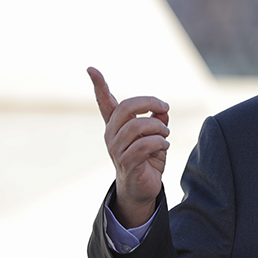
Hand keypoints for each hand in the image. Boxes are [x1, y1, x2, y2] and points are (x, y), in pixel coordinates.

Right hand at [87, 67, 169, 227]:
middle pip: (126, 108)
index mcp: (116, 126)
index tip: (90, 68)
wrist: (142, 189)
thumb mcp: (156, 135)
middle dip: (149, 102)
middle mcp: (112, 135)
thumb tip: (163, 107)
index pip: (105, 102)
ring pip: (137, 126)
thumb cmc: (148, 159)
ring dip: (159, 127)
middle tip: (165, 106)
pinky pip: (144, 145)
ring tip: (166, 134)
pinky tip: (164, 146)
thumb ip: (159, 119)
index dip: (98, 85)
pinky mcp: (126, 162)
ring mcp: (116, 149)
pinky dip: (159, 143)